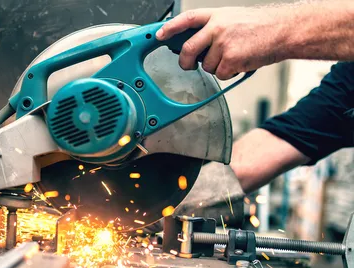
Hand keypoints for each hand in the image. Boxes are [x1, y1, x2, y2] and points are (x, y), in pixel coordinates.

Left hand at [156, 7, 287, 79]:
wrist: (284, 30)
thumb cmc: (260, 26)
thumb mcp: (232, 19)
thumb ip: (213, 28)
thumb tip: (195, 45)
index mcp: (216, 16)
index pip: (186, 20)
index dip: (170, 28)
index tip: (159, 35)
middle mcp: (217, 28)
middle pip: (188, 49)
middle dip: (185, 61)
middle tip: (188, 65)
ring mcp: (223, 44)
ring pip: (207, 66)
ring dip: (218, 67)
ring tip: (234, 56)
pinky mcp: (231, 59)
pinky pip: (220, 74)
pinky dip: (229, 73)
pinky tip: (240, 62)